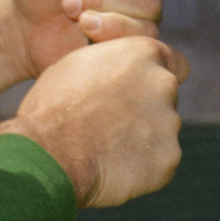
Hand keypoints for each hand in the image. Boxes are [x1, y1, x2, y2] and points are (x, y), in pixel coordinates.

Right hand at [0, 35, 188, 208]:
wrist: (48, 154)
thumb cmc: (53, 106)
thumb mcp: (78, 64)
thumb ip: (113, 64)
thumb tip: (119, 73)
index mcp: (144, 53)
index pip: (171, 60)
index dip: (153, 76)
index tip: (138, 90)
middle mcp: (163, 83)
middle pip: (164, 96)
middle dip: (146, 108)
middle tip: (112, 123)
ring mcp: (170, 123)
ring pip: (161, 131)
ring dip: (142, 139)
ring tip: (105, 148)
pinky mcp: (168, 159)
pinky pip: (158, 161)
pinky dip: (141, 167)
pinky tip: (112, 168)